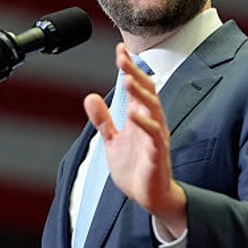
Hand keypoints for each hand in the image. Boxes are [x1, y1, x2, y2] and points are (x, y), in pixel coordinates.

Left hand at [83, 43, 186, 236]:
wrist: (148, 198)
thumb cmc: (134, 168)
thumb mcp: (112, 141)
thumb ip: (103, 120)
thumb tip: (90, 97)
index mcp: (139, 117)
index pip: (135, 86)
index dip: (128, 68)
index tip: (119, 49)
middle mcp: (150, 122)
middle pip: (145, 91)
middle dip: (134, 73)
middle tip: (122, 57)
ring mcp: (155, 136)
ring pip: (153, 108)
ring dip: (141, 93)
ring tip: (128, 79)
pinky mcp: (157, 153)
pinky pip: (155, 135)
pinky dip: (145, 123)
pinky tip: (135, 114)